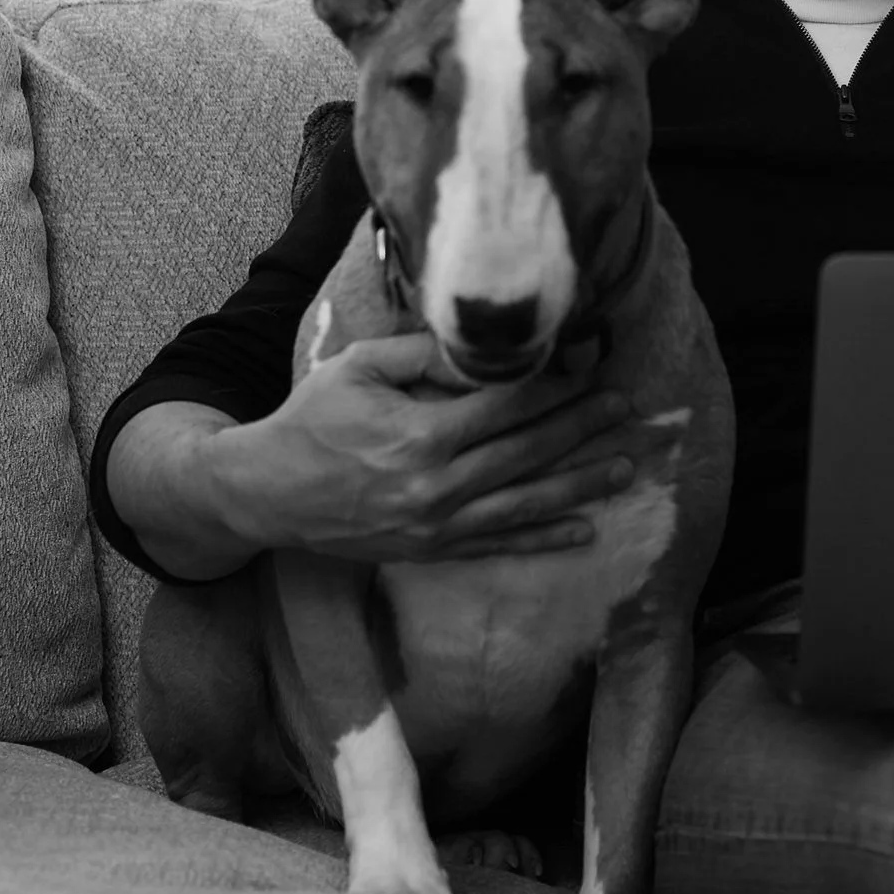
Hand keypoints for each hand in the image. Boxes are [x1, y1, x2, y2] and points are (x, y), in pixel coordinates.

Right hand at [207, 331, 636, 564]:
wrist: (265, 494)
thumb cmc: (311, 420)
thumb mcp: (357, 367)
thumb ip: (419, 353)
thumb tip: (479, 344)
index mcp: (420, 435)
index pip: (505, 407)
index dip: (553, 387)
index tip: (590, 368)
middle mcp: (436, 485)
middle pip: (527, 453)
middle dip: (582, 429)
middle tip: (628, 411)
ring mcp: (437, 524)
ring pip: (524, 504)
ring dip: (579, 486)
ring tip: (624, 469)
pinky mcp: (432, 550)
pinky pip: (499, 545)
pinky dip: (543, 539)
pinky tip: (582, 531)